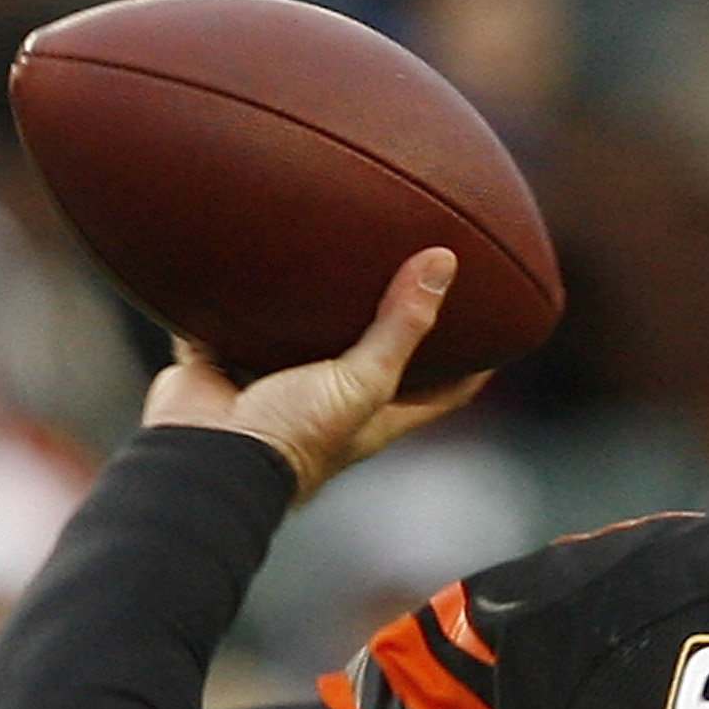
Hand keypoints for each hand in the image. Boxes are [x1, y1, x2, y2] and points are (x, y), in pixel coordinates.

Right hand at [141, 248, 490, 501]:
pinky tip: (243, 257)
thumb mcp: (362, 381)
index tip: (500, 332)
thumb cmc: (293, 436)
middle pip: (373, 357)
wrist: (207, 457)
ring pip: (302, 336)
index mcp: (374, 415)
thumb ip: (400, 326)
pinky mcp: (225, 364)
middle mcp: (329, 399)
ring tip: (332, 251)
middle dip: (391, 322)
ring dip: (313, 305)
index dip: (474, 369)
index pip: (443, 393)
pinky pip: (231, 322)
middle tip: (413, 272)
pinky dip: (235, 296)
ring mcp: (276, 382)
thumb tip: (445, 263)